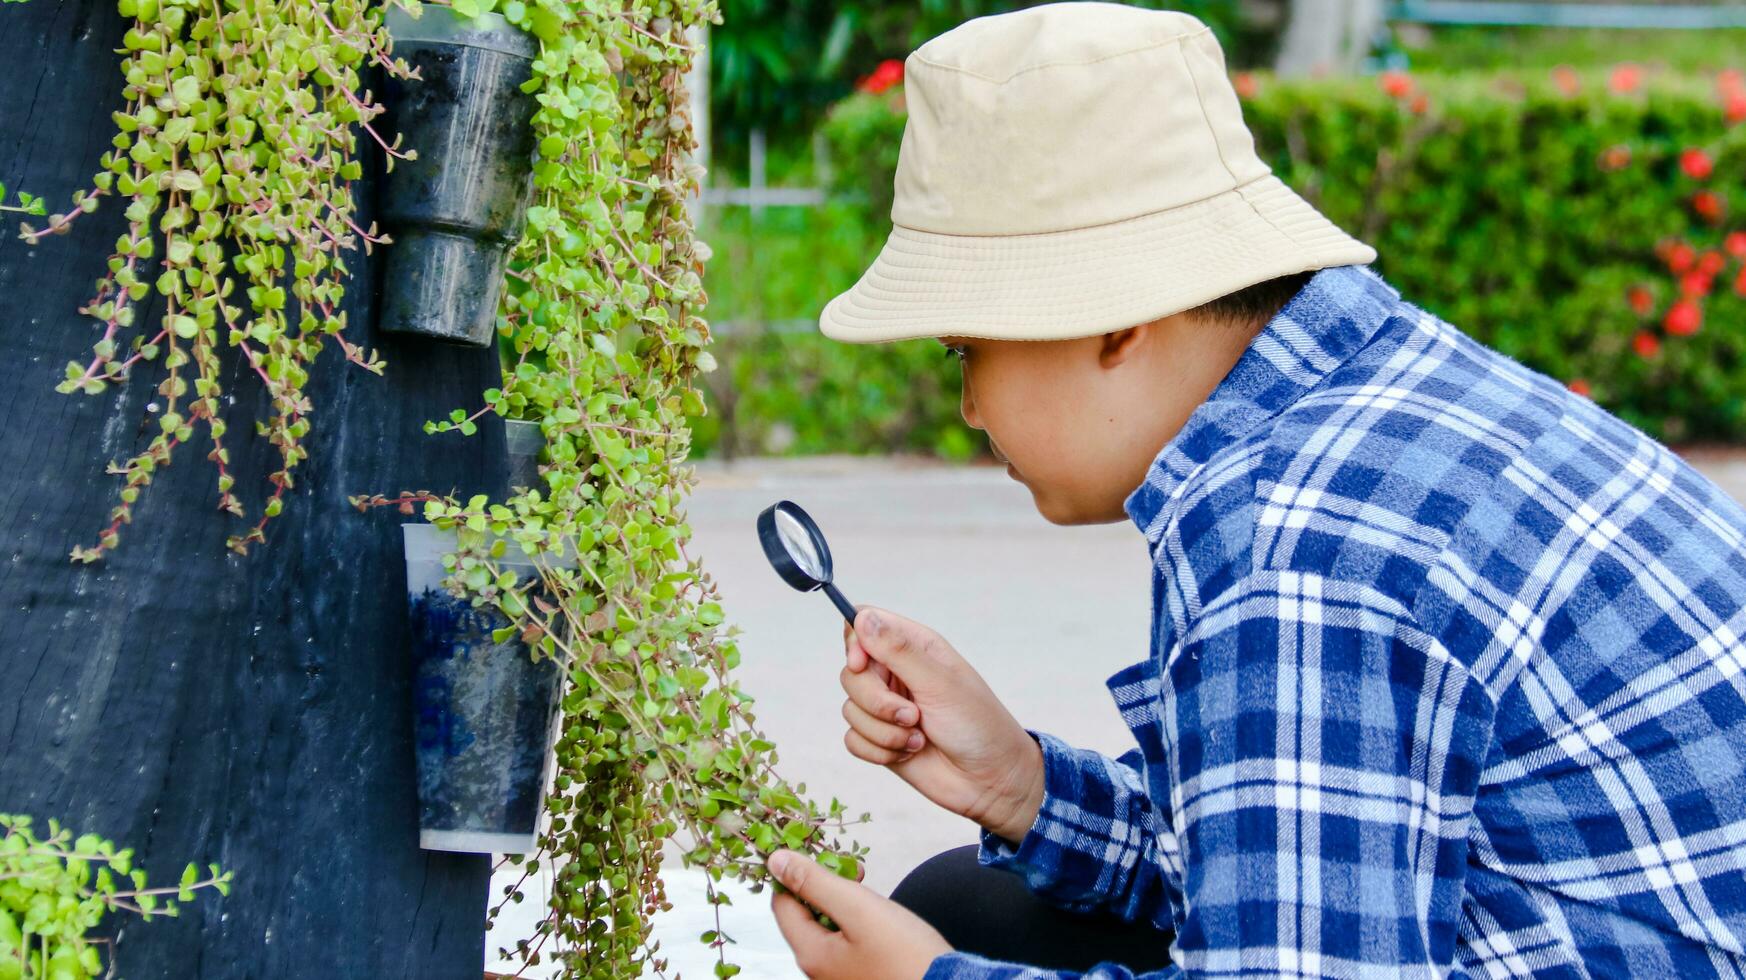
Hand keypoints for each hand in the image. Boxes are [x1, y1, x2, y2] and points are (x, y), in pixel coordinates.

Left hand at [767, 849, 949, 978]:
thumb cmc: (907, 955)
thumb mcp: (859, 909)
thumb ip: (815, 883)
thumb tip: (776, 861)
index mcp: (810, 953)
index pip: (782, 903)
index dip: (796, 872)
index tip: (824, 854)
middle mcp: (818, 969)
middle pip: (804, 914)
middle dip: (824, 885)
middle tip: (856, 871)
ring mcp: (838, 974)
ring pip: (826, 925)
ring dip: (842, 900)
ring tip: (868, 889)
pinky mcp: (859, 974)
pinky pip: (844, 940)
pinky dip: (854, 919)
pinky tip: (877, 914)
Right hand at [839, 607, 1044, 843]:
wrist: (990, 780)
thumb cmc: (977, 724)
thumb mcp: (939, 683)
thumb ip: (898, 650)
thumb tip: (864, 617)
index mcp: (914, 648)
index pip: (864, 624)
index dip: (854, 643)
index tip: (860, 664)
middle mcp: (897, 674)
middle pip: (851, 673)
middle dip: (877, 701)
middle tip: (913, 716)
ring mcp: (887, 707)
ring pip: (850, 709)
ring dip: (884, 731)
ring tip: (919, 739)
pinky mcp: (880, 739)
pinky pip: (853, 739)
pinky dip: (878, 751)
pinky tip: (908, 753)